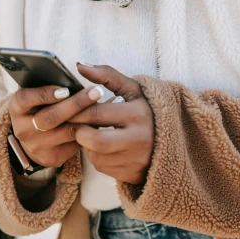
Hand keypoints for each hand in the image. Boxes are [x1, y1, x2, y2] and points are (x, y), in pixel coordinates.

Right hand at [8, 82, 104, 168]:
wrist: (34, 136)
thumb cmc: (42, 104)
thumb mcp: (39, 90)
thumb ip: (53, 79)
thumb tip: (82, 66)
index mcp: (17, 107)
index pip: (26, 99)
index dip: (45, 94)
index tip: (65, 89)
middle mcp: (23, 129)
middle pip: (50, 117)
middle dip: (75, 104)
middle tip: (96, 92)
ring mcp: (36, 146)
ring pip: (66, 132)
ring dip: (88, 118)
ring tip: (105, 104)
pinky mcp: (51, 158)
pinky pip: (75, 144)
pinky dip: (90, 131)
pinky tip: (103, 121)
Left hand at [70, 63, 154, 185]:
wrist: (170, 140)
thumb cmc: (144, 110)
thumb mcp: (131, 89)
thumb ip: (105, 75)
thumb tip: (78, 64)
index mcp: (137, 113)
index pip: (96, 113)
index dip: (77, 111)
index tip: (69, 108)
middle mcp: (138, 139)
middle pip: (93, 140)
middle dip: (80, 132)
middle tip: (77, 124)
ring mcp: (136, 159)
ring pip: (95, 156)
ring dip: (88, 146)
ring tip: (94, 133)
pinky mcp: (132, 174)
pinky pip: (102, 167)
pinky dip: (98, 157)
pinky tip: (106, 147)